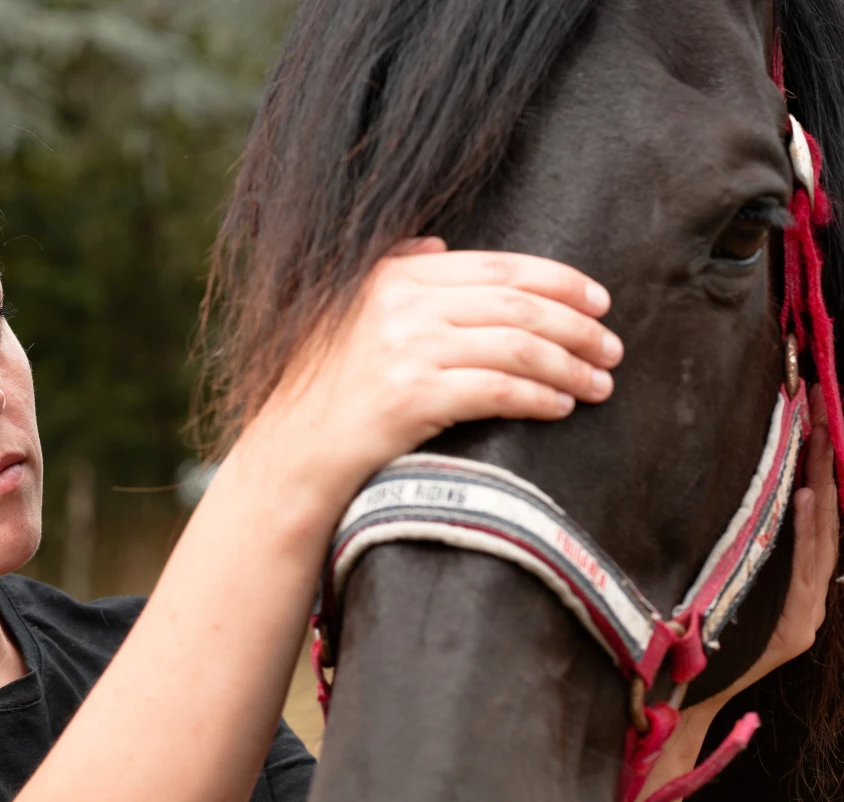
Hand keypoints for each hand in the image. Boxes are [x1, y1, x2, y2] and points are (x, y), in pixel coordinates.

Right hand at [252, 238, 621, 507]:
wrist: (294, 451)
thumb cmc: (327, 389)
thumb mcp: (349, 315)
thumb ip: (392, 271)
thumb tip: (436, 244)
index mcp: (395, 276)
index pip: (499, 267)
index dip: (560, 281)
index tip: (599, 302)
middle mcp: (404, 304)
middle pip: (518, 304)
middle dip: (578, 327)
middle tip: (612, 348)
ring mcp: (407, 350)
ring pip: (517, 347)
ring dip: (570, 366)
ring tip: (599, 384)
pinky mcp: (413, 397)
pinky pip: (498, 391)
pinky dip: (539, 398)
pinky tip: (561, 407)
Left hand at [692, 385, 838, 723]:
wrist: (684, 702)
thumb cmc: (694, 646)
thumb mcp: (719, 589)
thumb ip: (735, 556)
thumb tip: (734, 504)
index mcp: (794, 586)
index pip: (816, 519)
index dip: (821, 472)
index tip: (816, 423)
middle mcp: (807, 597)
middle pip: (828, 522)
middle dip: (828, 468)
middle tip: (824, 416)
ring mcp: (804, 613)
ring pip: (825, 542)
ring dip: (825, 489)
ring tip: (822, 444)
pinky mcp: (794, 630)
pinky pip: (805, 573)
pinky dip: (809, 535)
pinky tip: (808, 500)